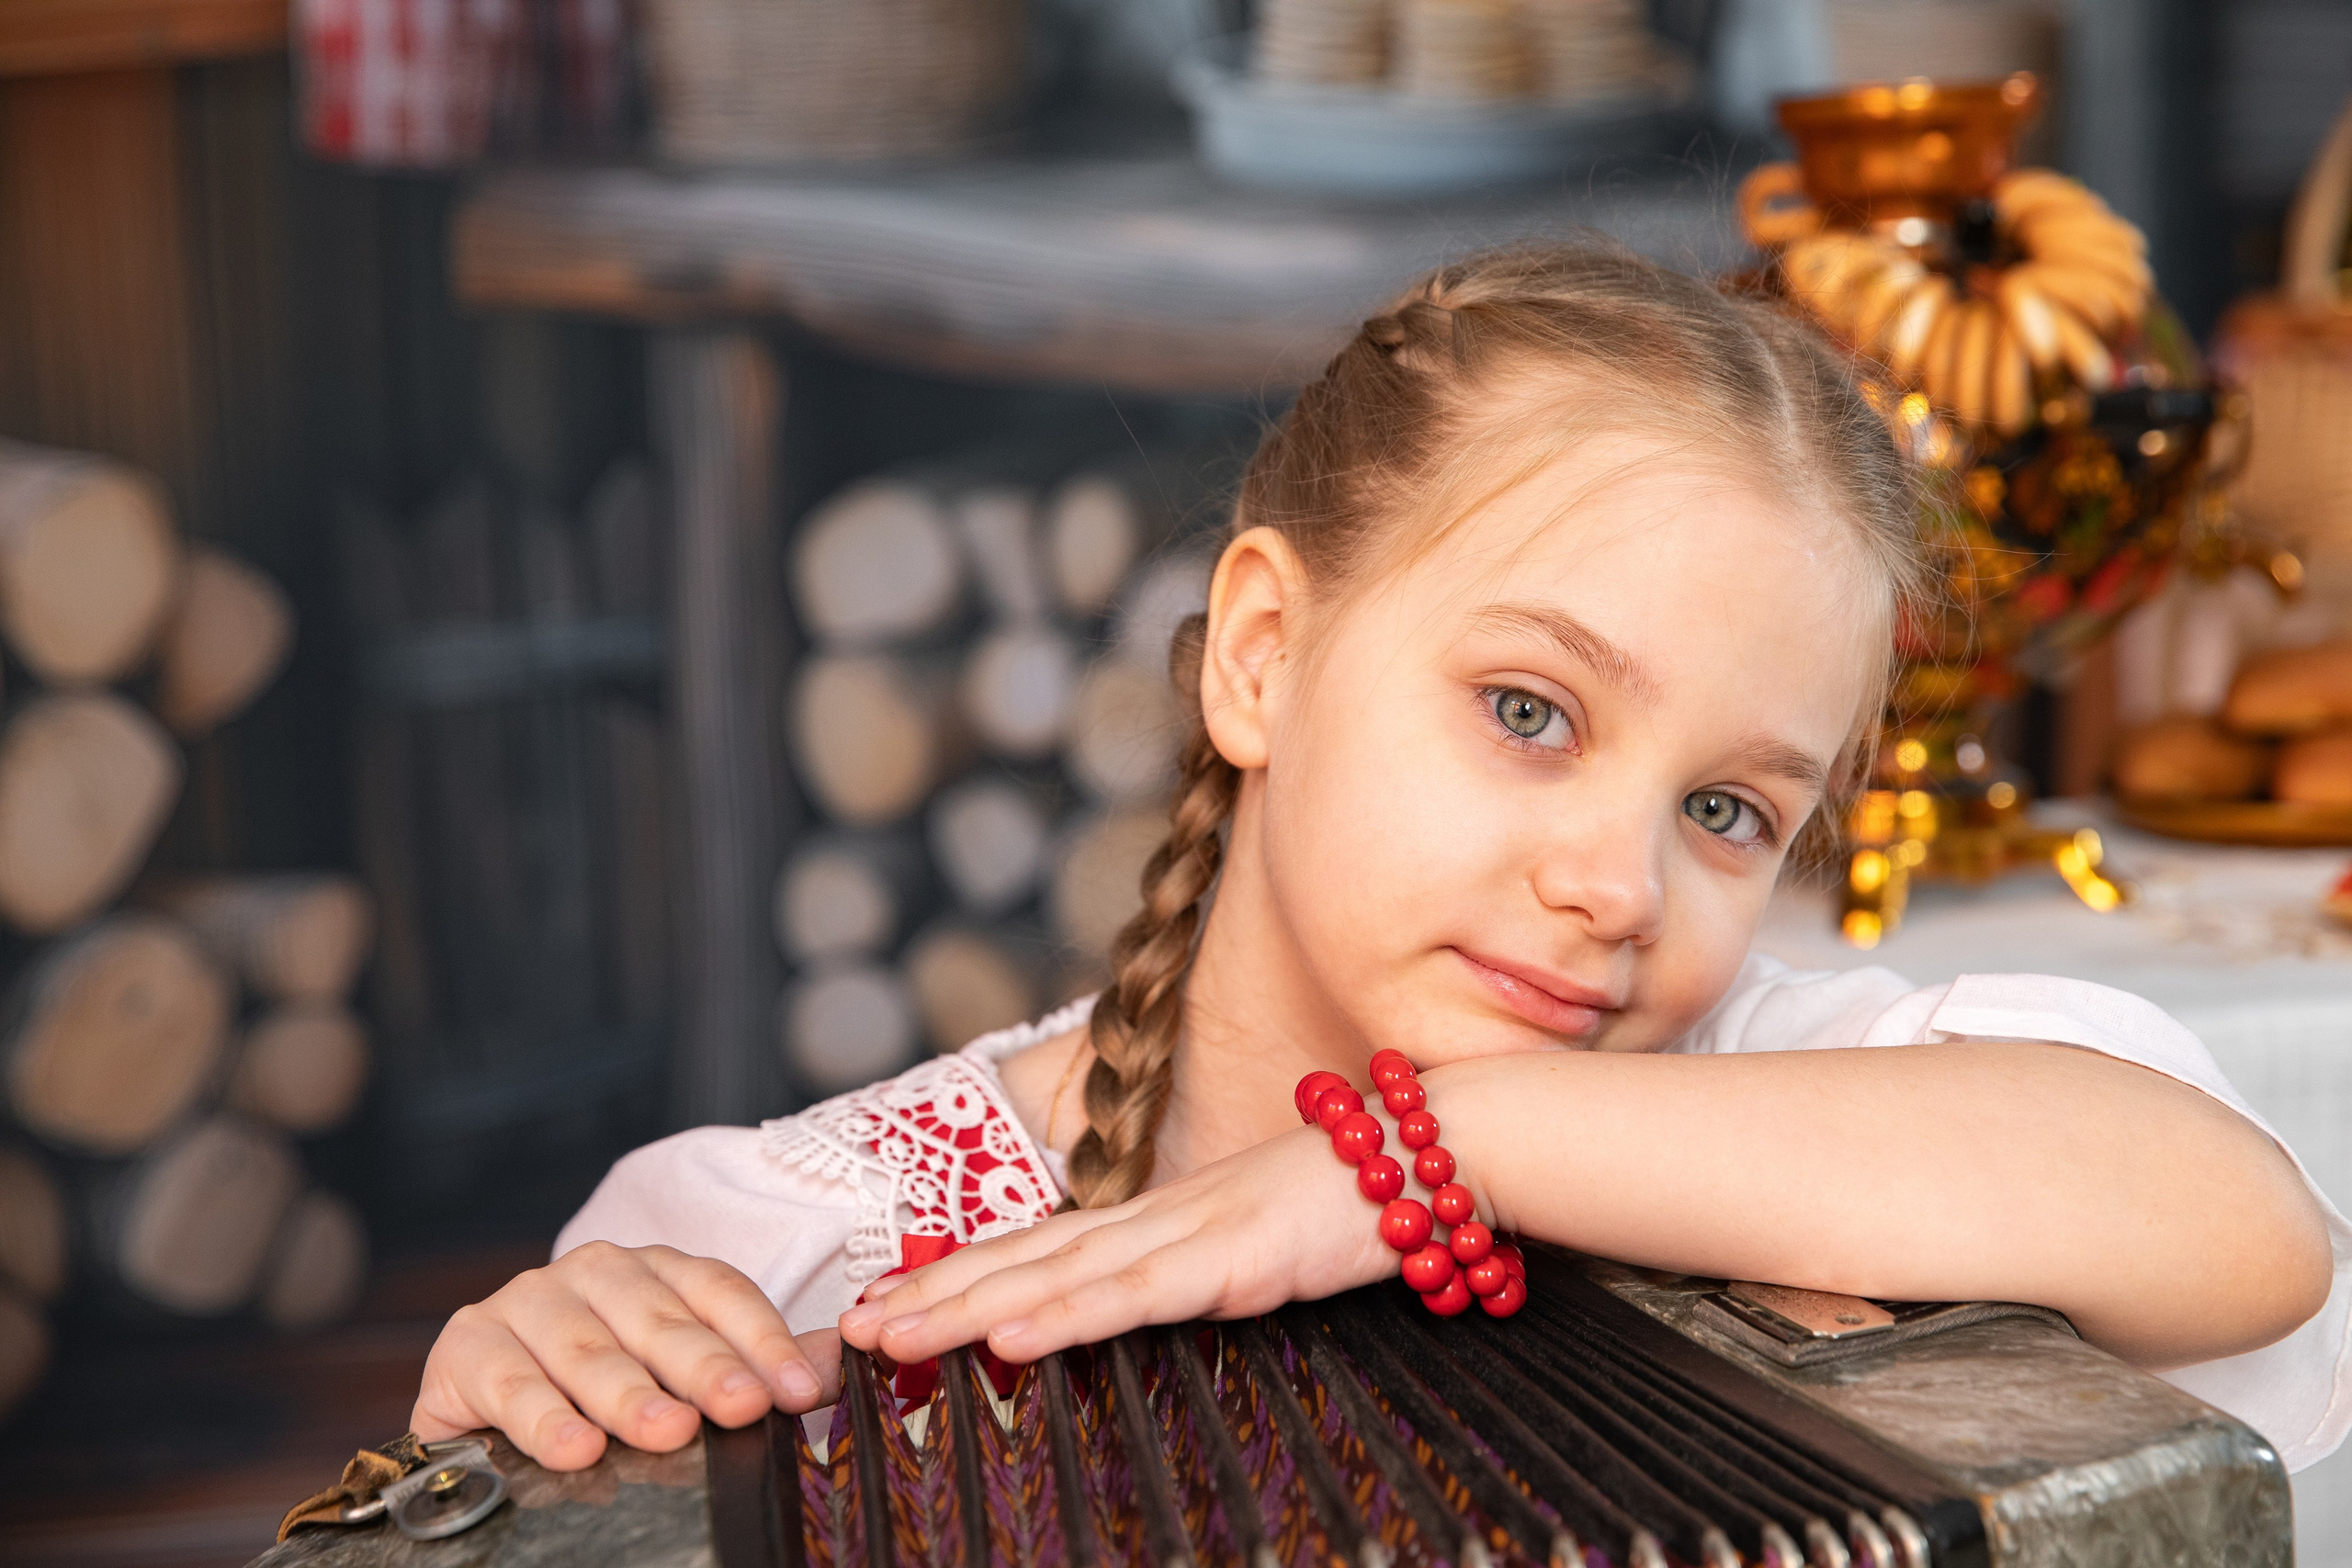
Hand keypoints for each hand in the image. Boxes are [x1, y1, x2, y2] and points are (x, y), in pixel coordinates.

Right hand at [411, 1242, 839, 1470]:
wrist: (481, 1416)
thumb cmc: (597, 1393)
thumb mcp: (677, 1377)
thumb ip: (752, 1366)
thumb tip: (834, 1366)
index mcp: (654, 1271)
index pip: (720, 1292)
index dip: (763, 1338)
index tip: (798, 1391)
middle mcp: (594, 1273)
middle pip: (661, 1320)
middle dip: (706, 1366)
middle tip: (743, 1406)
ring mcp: (528, 1301)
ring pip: (588, 1349)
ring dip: (630, 1393)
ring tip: (669, 1432)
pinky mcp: (467, 1344)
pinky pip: (511, 1381)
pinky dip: (544, 1416)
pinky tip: (574, 1449)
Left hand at [836, 1125, 1393, 1366]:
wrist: (1442, 1146)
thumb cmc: (1364, 1197)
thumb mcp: (1265, 1242)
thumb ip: (1208, 1269)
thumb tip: (1164, 1298)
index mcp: (1165, 1219)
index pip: (1042, 1251)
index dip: (960, 1278)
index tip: (890, 1307)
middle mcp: (1160, 1218)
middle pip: (1023, 1259)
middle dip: (931, 1295)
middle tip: (847, 1331)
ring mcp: (1192, 1232)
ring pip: (1054, 1276)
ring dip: (963, 1307)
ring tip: (889, 1336)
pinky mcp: (1233, 1257)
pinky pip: (1132, 1295)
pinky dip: (1063, 1314)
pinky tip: (1005, 1335)